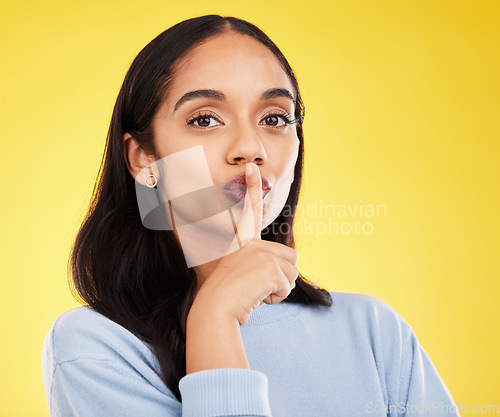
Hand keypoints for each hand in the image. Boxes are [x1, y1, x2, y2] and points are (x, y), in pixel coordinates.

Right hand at [192, 162, 298, 325]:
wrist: (214, 310)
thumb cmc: (222, 297)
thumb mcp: (231, 274)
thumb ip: (241, 264)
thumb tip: (222, 250)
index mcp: (241, 242)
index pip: (249, 211)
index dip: (252, 187)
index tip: (252, 166)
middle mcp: (252, 243)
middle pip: (289, 256)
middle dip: (282, 275)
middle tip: (257, 285)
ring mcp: (261, 252)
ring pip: (292, 271)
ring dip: (279, 287)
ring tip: (255, 291)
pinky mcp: (269, 266)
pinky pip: (288, 284)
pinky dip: (277, 296)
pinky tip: (258, 297)